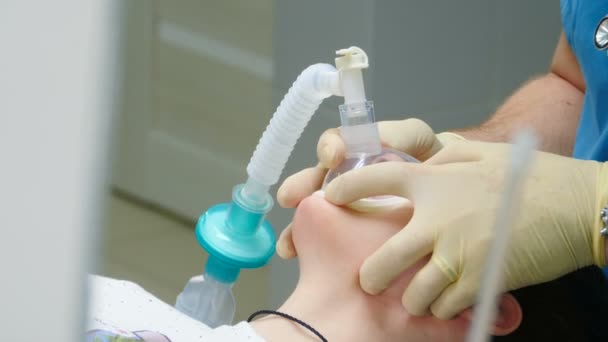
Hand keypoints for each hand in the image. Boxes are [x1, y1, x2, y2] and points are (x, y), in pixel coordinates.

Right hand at [275, 118, 461, 258]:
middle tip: (291, 198)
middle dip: (300, 187)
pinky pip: (326, 239)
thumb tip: (378, 141)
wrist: (456, 198)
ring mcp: (348, 210)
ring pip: (315, 214)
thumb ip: (400, 135)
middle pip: (316, 180)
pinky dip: (308, 247)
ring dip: (297, 226)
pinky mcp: (352, 235)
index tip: (333, 158)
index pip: (335, 144)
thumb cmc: (434, 163)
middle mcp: (346, 180)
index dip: (330, 147)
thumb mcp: (419, 141)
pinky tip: (297, 256)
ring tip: (289, 243)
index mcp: (358, 154)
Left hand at [324, 139, 607, 318]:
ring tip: (415, 295)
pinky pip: (444, 306)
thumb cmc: (530, 176)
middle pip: (383, 259)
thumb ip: (441, 158)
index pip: (373, 180)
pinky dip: (441, 308)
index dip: (345, 189)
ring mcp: (457, 252)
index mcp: (434, 181)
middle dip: (371, 276)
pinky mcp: (480, 280)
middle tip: (369, 279)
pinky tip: (448, 300)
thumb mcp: (479, 154)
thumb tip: (420, 160)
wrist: (577, 205)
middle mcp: (437, 218)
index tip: (331, 197)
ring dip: (410, 298)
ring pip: (412, 292)